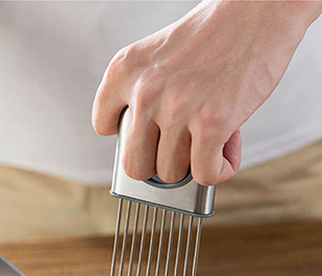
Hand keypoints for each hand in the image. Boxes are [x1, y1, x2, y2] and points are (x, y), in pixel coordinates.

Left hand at [93, 1, 321, 184]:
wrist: (257, 9)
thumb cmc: (210, 36)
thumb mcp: (156, 57)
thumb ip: (143, 98)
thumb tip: (150, 150)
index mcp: (124, 71)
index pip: (103, 126)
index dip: (128, 136)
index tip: (147, 132)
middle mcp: (145, 91)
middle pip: (135, 166)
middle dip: (157, 165)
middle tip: (178, 149)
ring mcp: (177, 109)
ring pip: (170, 174)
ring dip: (192, 164)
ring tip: (209, 139)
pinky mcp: (212, 123)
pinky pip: (204, 175)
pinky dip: (218, 170)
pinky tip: (225, 152)